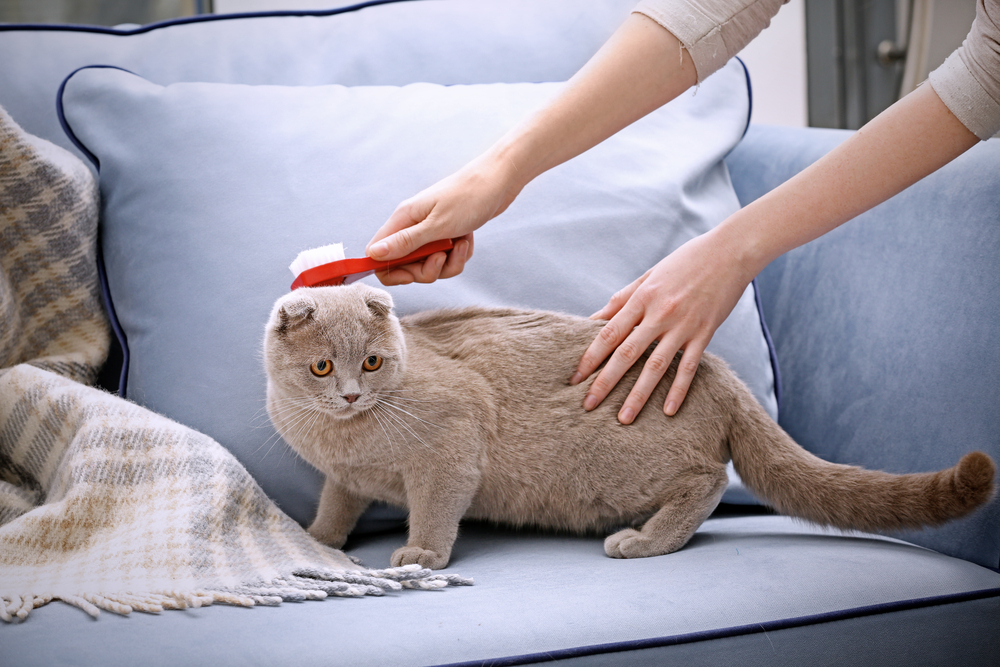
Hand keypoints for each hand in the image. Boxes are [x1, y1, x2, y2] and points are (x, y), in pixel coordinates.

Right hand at [366, 155, 521, 284]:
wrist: (499, 181)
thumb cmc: (469, 198)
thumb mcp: (436, 225)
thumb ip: (405, 242)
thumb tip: (372, 254)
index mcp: (403, 219)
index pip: (377, 254)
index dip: (390, 270)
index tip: (411, 275)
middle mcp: (413, 225)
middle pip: (406, 266)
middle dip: (427, 270)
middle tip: (442, 257)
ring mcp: (430, 231)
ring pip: (430, 265)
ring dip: (449, 263)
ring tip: (461, 244)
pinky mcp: (446, 235)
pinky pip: (447, 259)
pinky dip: (459, 255)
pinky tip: (467, 239)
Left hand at [570, 229, 754, 423]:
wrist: (730, 252)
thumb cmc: (685, 261)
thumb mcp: (649, 275)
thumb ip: (622, 299)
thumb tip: (593, 319)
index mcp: (642, 297)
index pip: (609, 333)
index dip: (590, 357)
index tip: (575, 378)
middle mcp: (660, 313)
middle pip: (626, 354)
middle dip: (605, 382)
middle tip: (588, 405)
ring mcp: (683, 326)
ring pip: (655, 366)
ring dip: (638, 395)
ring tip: (623, 418)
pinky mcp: (705, 334)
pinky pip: (688, 367)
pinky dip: (678, 390)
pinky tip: (668, 411)